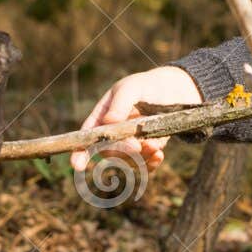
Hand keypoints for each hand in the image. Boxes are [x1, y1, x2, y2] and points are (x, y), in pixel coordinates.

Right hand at [70, 65, 202, 177]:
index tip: (77, 165)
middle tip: (137, 145)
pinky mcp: (147, 150)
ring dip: (140, 158)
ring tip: (155, 146)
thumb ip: (120, 103)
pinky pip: (145, 166)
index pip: (88, 137)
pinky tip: (159, 154)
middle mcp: (113, 134)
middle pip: (109, 152)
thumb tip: (108, 122)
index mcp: (102, 117)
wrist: (174, 90)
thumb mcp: (132, 87)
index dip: (80, 152)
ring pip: (128, 161)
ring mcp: (131, 143)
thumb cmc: (147, 85)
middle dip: (121, 152)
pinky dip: (151, 164)